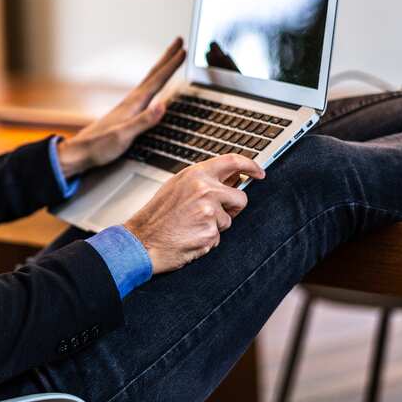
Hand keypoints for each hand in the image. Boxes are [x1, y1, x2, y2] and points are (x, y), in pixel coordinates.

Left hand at [56, 38, 186, 178]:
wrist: (79, 153)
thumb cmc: (99, 146)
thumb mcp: (123, 136)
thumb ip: (143, 122)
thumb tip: (162, 106)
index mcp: (133, 104)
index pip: (157, 80)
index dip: (172, 66)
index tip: (184, 51)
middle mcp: (131, 101)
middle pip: (153, 74)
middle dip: (168, 58)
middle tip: (179, 41)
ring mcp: (128, 106)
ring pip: (149, 81)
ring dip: (161, 68)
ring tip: (170, 59)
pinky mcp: (125, 114)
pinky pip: (145, 92)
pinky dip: (153, 83)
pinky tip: (153, 87)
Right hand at [123, 155, 265, 274]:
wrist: (142, 240)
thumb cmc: (158, 215)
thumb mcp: (178, 186)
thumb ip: (204, 179)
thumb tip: (232, 177)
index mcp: (196, 174)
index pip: (233, 161)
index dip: (251, 166)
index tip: (259, 173)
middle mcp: (205, 189)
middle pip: (240, 197)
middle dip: (233, 208)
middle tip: (214, 213)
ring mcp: (209, 211)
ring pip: (229, 220)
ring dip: (216, 225)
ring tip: (191, 225)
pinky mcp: (210, 232)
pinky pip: (219, 236)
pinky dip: (207, 239)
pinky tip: (190, 236)